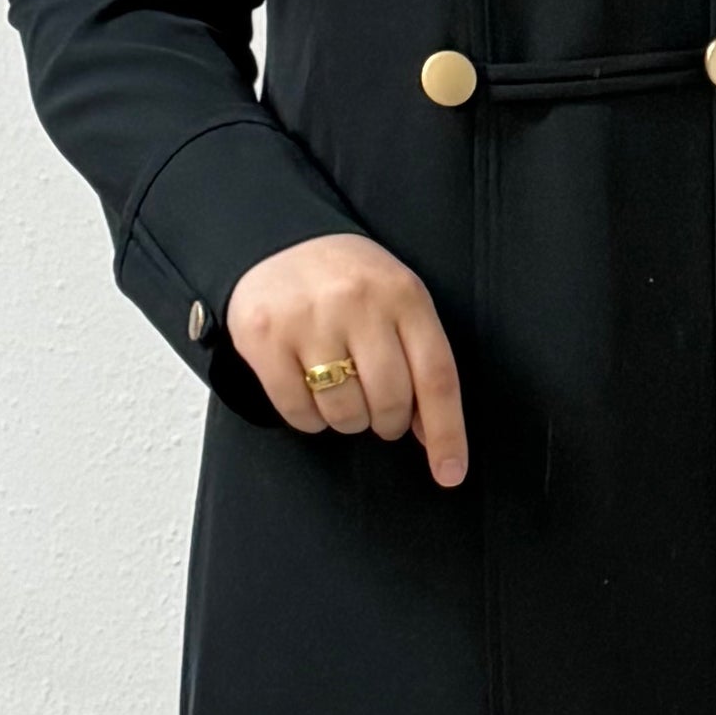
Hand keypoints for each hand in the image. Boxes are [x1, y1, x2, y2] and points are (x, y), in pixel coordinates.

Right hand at [225, 233, 468, 479]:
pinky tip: (310, 391)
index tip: (450, 473)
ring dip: (348, 420)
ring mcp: (307, 318)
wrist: (276, 241)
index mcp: (403, 294)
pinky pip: (298, 412)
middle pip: (389, 401)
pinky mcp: (264, 336)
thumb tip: (431, 435)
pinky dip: (309, 418)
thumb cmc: (348, 283)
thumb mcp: (397, 302)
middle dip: (388, 422)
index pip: (436, 376)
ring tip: (341, 391)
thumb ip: (420, 359)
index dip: (446, 433)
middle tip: (379, 411)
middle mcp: (357, 302)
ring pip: (344, 413)